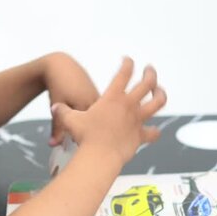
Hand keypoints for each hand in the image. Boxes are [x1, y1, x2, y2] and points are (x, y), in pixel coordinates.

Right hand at [51, 57, 166, 164]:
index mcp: (113, 97)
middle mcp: (129, 105)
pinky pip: (152, 132)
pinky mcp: (140, 135)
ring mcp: (137, 119)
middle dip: (150, 73)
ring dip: (160, 94)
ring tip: (159, 91)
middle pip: (147, 82)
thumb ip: (64, 112)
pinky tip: (154, 130)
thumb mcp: (71, 120)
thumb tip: (56, 108)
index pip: (124, 73)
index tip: (128, 60)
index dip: (127, 63)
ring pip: (158, 102)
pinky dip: (154, 131)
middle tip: (149, 69)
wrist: (100, 156)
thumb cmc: (86, 136)